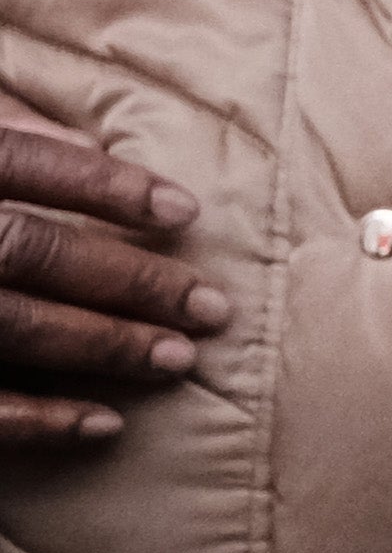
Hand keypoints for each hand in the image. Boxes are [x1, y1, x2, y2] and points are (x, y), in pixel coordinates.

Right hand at [0, 101, 228, 446]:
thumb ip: (0, 128)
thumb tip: (91, 141)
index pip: (18, 160)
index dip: (103, 185)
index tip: (186, 211)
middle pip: (25, 249)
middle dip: (126, 280)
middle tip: (210, 308)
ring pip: (7, 326)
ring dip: (99, 347)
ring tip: (178, 361)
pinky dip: (37, 418)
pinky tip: (103, 425)